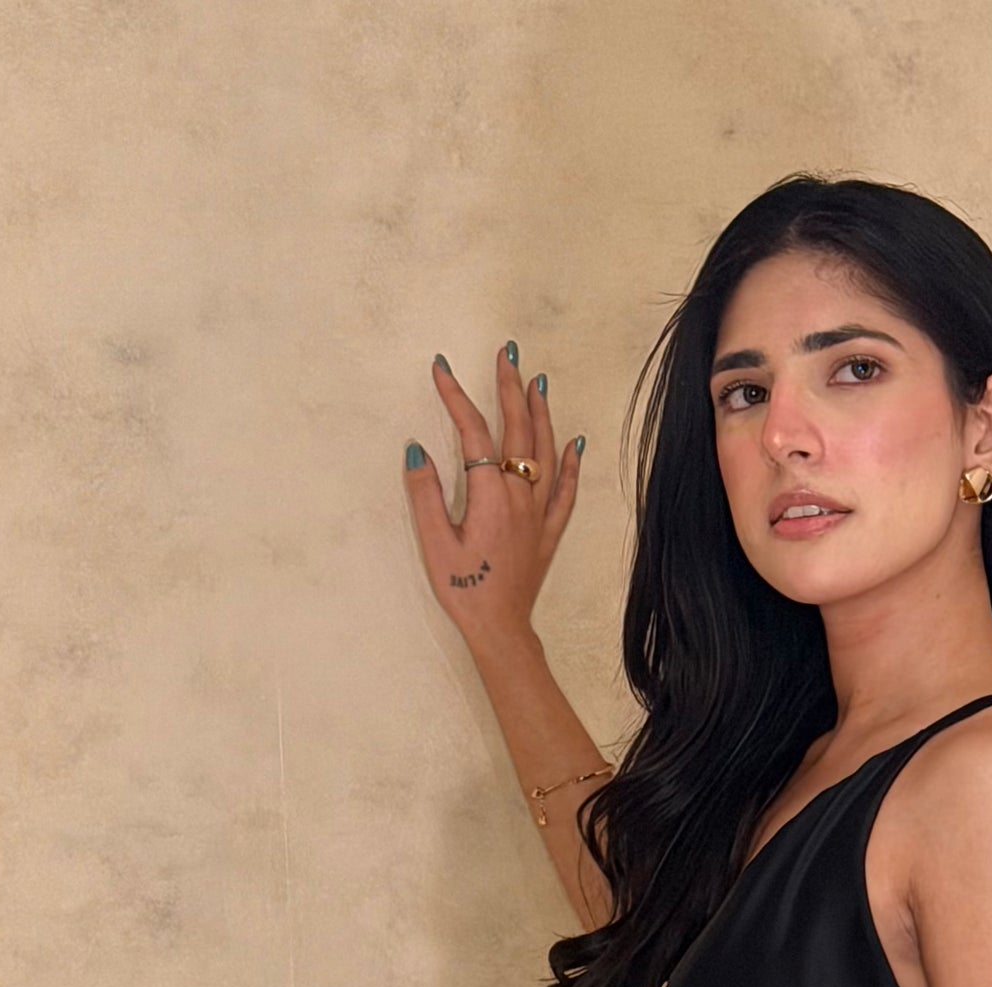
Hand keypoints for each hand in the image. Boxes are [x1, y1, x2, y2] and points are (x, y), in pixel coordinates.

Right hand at [404, 343, 582, 650]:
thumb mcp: (434, 542)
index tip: (442, 368)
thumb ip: (425, 493)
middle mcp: (520, 497)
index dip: (457, 396)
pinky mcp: (548, 533)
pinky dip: (570, 464)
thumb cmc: (464, 589)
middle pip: (517, 430)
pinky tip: (574, 442)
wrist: (499, 629)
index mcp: (490, 495)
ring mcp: (538, 514)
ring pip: (545, 451)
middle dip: (509, 387)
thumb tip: (418, 448)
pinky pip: (565, 491)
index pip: (473, 431)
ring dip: (540, 412)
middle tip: (506, 353)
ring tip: (536, 381)